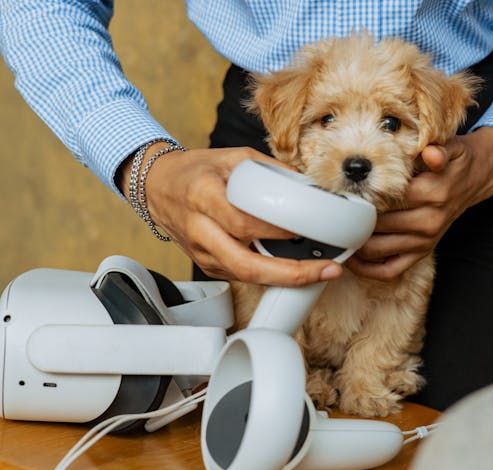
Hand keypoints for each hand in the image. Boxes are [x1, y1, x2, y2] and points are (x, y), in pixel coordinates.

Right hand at [118, 144, 342, 285]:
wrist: (157, 187)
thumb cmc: (195, 171)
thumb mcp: (232, 157)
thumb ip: (270, 168)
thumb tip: (307, 183)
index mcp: (204, 197)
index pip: (243, 223)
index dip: (277, 231)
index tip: (307, 230)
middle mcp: (200, 230)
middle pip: (246, 265)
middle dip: (291, 274)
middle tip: (326, 270)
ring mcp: (202, 253)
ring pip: (246, 277)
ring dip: (286, 279)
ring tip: (320, 273)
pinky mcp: (206, 265)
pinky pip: (241, 276)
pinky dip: (270, 276)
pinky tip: (295, 271)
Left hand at [346, 127, 492, 280]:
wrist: (476, 179)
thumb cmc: (455, 161)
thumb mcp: (451, 148)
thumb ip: (438, 151)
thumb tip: (430, 153)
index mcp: (432, 194)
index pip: (386, 200)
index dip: (360, 197)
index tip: (339, 193)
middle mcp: (428, 222)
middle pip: (377, 225)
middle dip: (351, 220)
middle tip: (329, 212)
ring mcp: (425, 241)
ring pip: (378, 250)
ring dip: (354, 244)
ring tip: (334, 233)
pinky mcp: (422, 252)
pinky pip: (391, 269)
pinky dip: (368, 270)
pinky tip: (352, 259)